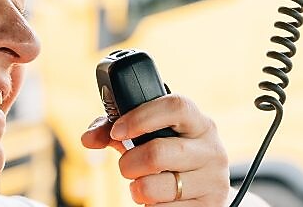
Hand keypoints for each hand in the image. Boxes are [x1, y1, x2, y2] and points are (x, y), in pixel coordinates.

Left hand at [81, 94, 266, 205]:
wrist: (205, 194)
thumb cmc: (172, 159)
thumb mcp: (151, 138)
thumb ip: (117, 132)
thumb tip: (89, 138)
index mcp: (199, 124)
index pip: (176, 107)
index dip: (141, 117)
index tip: (117, 132)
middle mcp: (211, 150)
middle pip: (157, 153)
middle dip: (129, 163)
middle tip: (127, 166)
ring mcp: (213, 180)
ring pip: (153, 187)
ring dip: (137, 188)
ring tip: (143, 184)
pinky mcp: (208, 206)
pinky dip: (152, 206)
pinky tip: (160, 198)